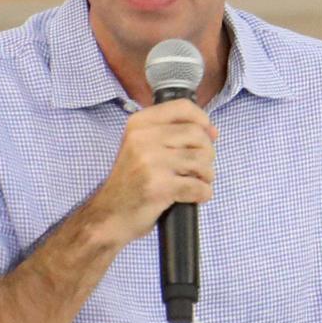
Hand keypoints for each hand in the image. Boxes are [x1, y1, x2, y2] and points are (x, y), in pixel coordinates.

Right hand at [91, 98, 217, 247]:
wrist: (109, 215)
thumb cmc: (131, 182)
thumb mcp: (142, 147)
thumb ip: (173, 134)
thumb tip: (212, 131)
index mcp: (139, 124)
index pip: (182, 108)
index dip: (202, 120)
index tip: (208, 134)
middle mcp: (142, 138)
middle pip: (197, 135)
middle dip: (207, 153)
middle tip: (198, 167)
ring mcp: (150, 162)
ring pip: (201, 160)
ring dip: (206, 175)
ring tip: (196, 181)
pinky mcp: (158, 186)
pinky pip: (198, 186)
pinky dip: (202, 193)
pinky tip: (195, 196)